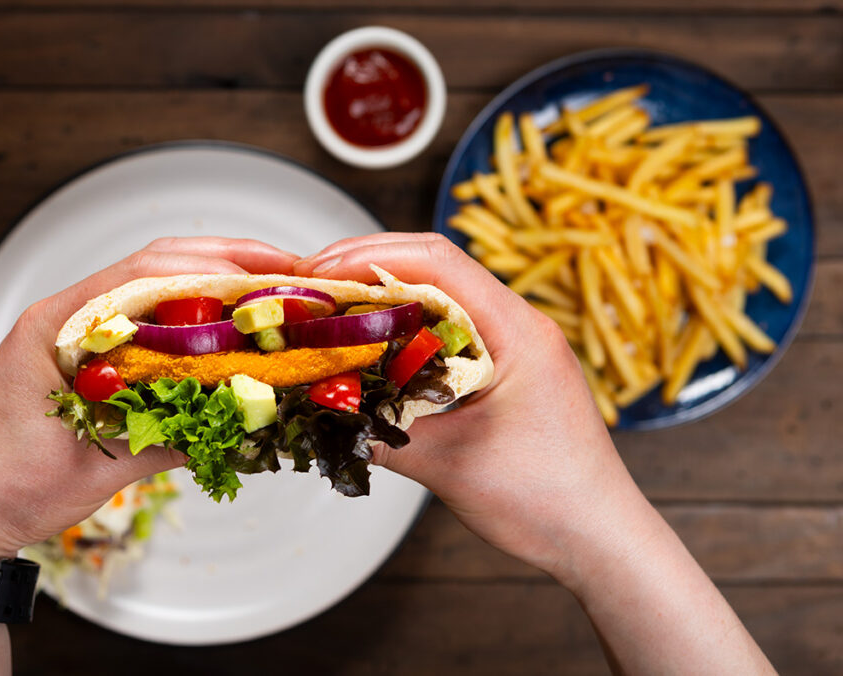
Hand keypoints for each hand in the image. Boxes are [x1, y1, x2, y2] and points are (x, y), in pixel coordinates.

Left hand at [0, 237, 298, 558]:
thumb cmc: (3, 488)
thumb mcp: (94, 466)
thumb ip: (166, 436)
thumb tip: (238, 418)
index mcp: (55, 326)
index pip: (144, 275)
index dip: (213, 268)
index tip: (266, 273)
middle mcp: (66, 317)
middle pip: (156, 267)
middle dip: (227, 261)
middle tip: (288, 270)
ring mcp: (77, 333)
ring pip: (154, 288)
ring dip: (214, 283)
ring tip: (271, 289)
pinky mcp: (90, 356)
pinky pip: (147, 323)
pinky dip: (193, 318)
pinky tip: (229, 326)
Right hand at [296, 233, 774, 674]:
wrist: (600, 539)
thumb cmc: (546, 500)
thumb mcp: (449, 466)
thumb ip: (381, 433)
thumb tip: (317, 412)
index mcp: (517, 330)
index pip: (438, 261)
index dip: (369, 256)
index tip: (317, 273)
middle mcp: (519, 326)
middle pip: (436, 268)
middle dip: (367, 268)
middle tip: (310, 287)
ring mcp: (515, 348)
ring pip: (440, 299)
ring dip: (385, 299)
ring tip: (330, 311)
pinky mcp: (507, 373)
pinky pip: (448, 334)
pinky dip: (404, 332)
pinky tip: (371, 350)